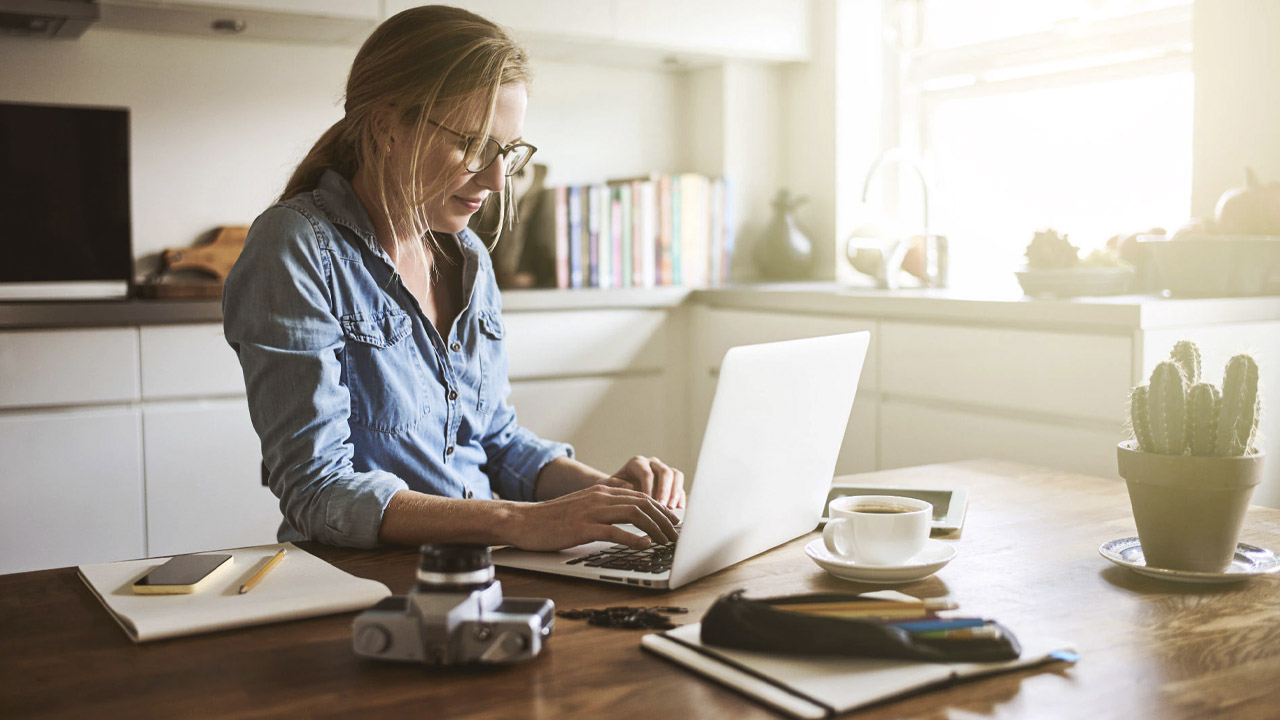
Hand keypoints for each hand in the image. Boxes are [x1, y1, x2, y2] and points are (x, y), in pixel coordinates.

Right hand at [507, 484, 680, 550]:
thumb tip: (628, 514)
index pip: (640, 496)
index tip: (674, 522)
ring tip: (667, 542)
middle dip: (664, 519)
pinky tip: (644, 546)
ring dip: (655, 528)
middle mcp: (600, 497)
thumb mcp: (583, 506)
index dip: (661, 509)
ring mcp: (591, 511)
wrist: (523, 520)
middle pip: (643, 503)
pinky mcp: (582, 527)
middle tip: (677, 534)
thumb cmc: (552, 518)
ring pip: (634, 514)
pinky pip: (614, 531)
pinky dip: (633, 538)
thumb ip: (605, 507)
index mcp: (602, 491)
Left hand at [605, 455, 685, 509]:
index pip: (646, 473)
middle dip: (665, 490)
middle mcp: (652, 464)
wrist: (617, 492)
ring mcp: (663, 472)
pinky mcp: (670, 482)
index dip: (649, 487)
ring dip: (675, 492)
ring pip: (676, 475)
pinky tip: (679, 508)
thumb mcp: (606, 486)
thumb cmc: (611, 489)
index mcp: (637, 463)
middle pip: (664, 472)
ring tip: (672, 508)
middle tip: (663, 506)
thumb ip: (613, 485)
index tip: (649, 502)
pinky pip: (680, 486)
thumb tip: (628, 486)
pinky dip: (680, 497)